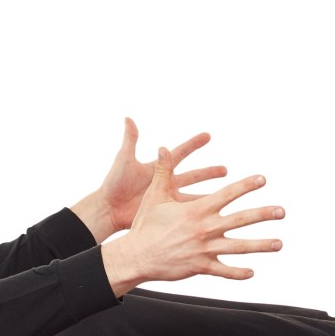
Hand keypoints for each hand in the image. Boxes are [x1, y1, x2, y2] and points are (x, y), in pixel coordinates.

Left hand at [96, 118, 230, 234]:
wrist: (108, 209)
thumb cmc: (113, 183)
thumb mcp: (124, 160)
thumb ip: (130, 140)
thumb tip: (128, 118)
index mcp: (158, 168)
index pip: (180, 152)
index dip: (194, 144)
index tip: (208, 135)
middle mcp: (166, 182)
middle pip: (193, 175)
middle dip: (209, 172)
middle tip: (226, 170)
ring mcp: (167, 199)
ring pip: (194, 196)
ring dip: (210, 196)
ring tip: (226, 195)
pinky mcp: (165, 214)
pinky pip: (185, 214)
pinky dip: (198, 215)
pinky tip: (211, 217)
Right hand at [118, 137, 283, 283]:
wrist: (137, 256)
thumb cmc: (145, 225)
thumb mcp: (154, 196)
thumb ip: (163, 172)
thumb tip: (162, 148)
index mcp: (196, 210)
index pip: (227, 194)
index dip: (246, 185)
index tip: (262, 179)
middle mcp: (205, 229)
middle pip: (240, 220)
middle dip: (263, 214)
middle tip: (282, 211)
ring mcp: (205, 249)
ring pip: (239, 247)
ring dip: (261, 245)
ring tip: (279, 243)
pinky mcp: (201, 267)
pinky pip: (224, 271)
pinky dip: (238, 273)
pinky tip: (252, 272)